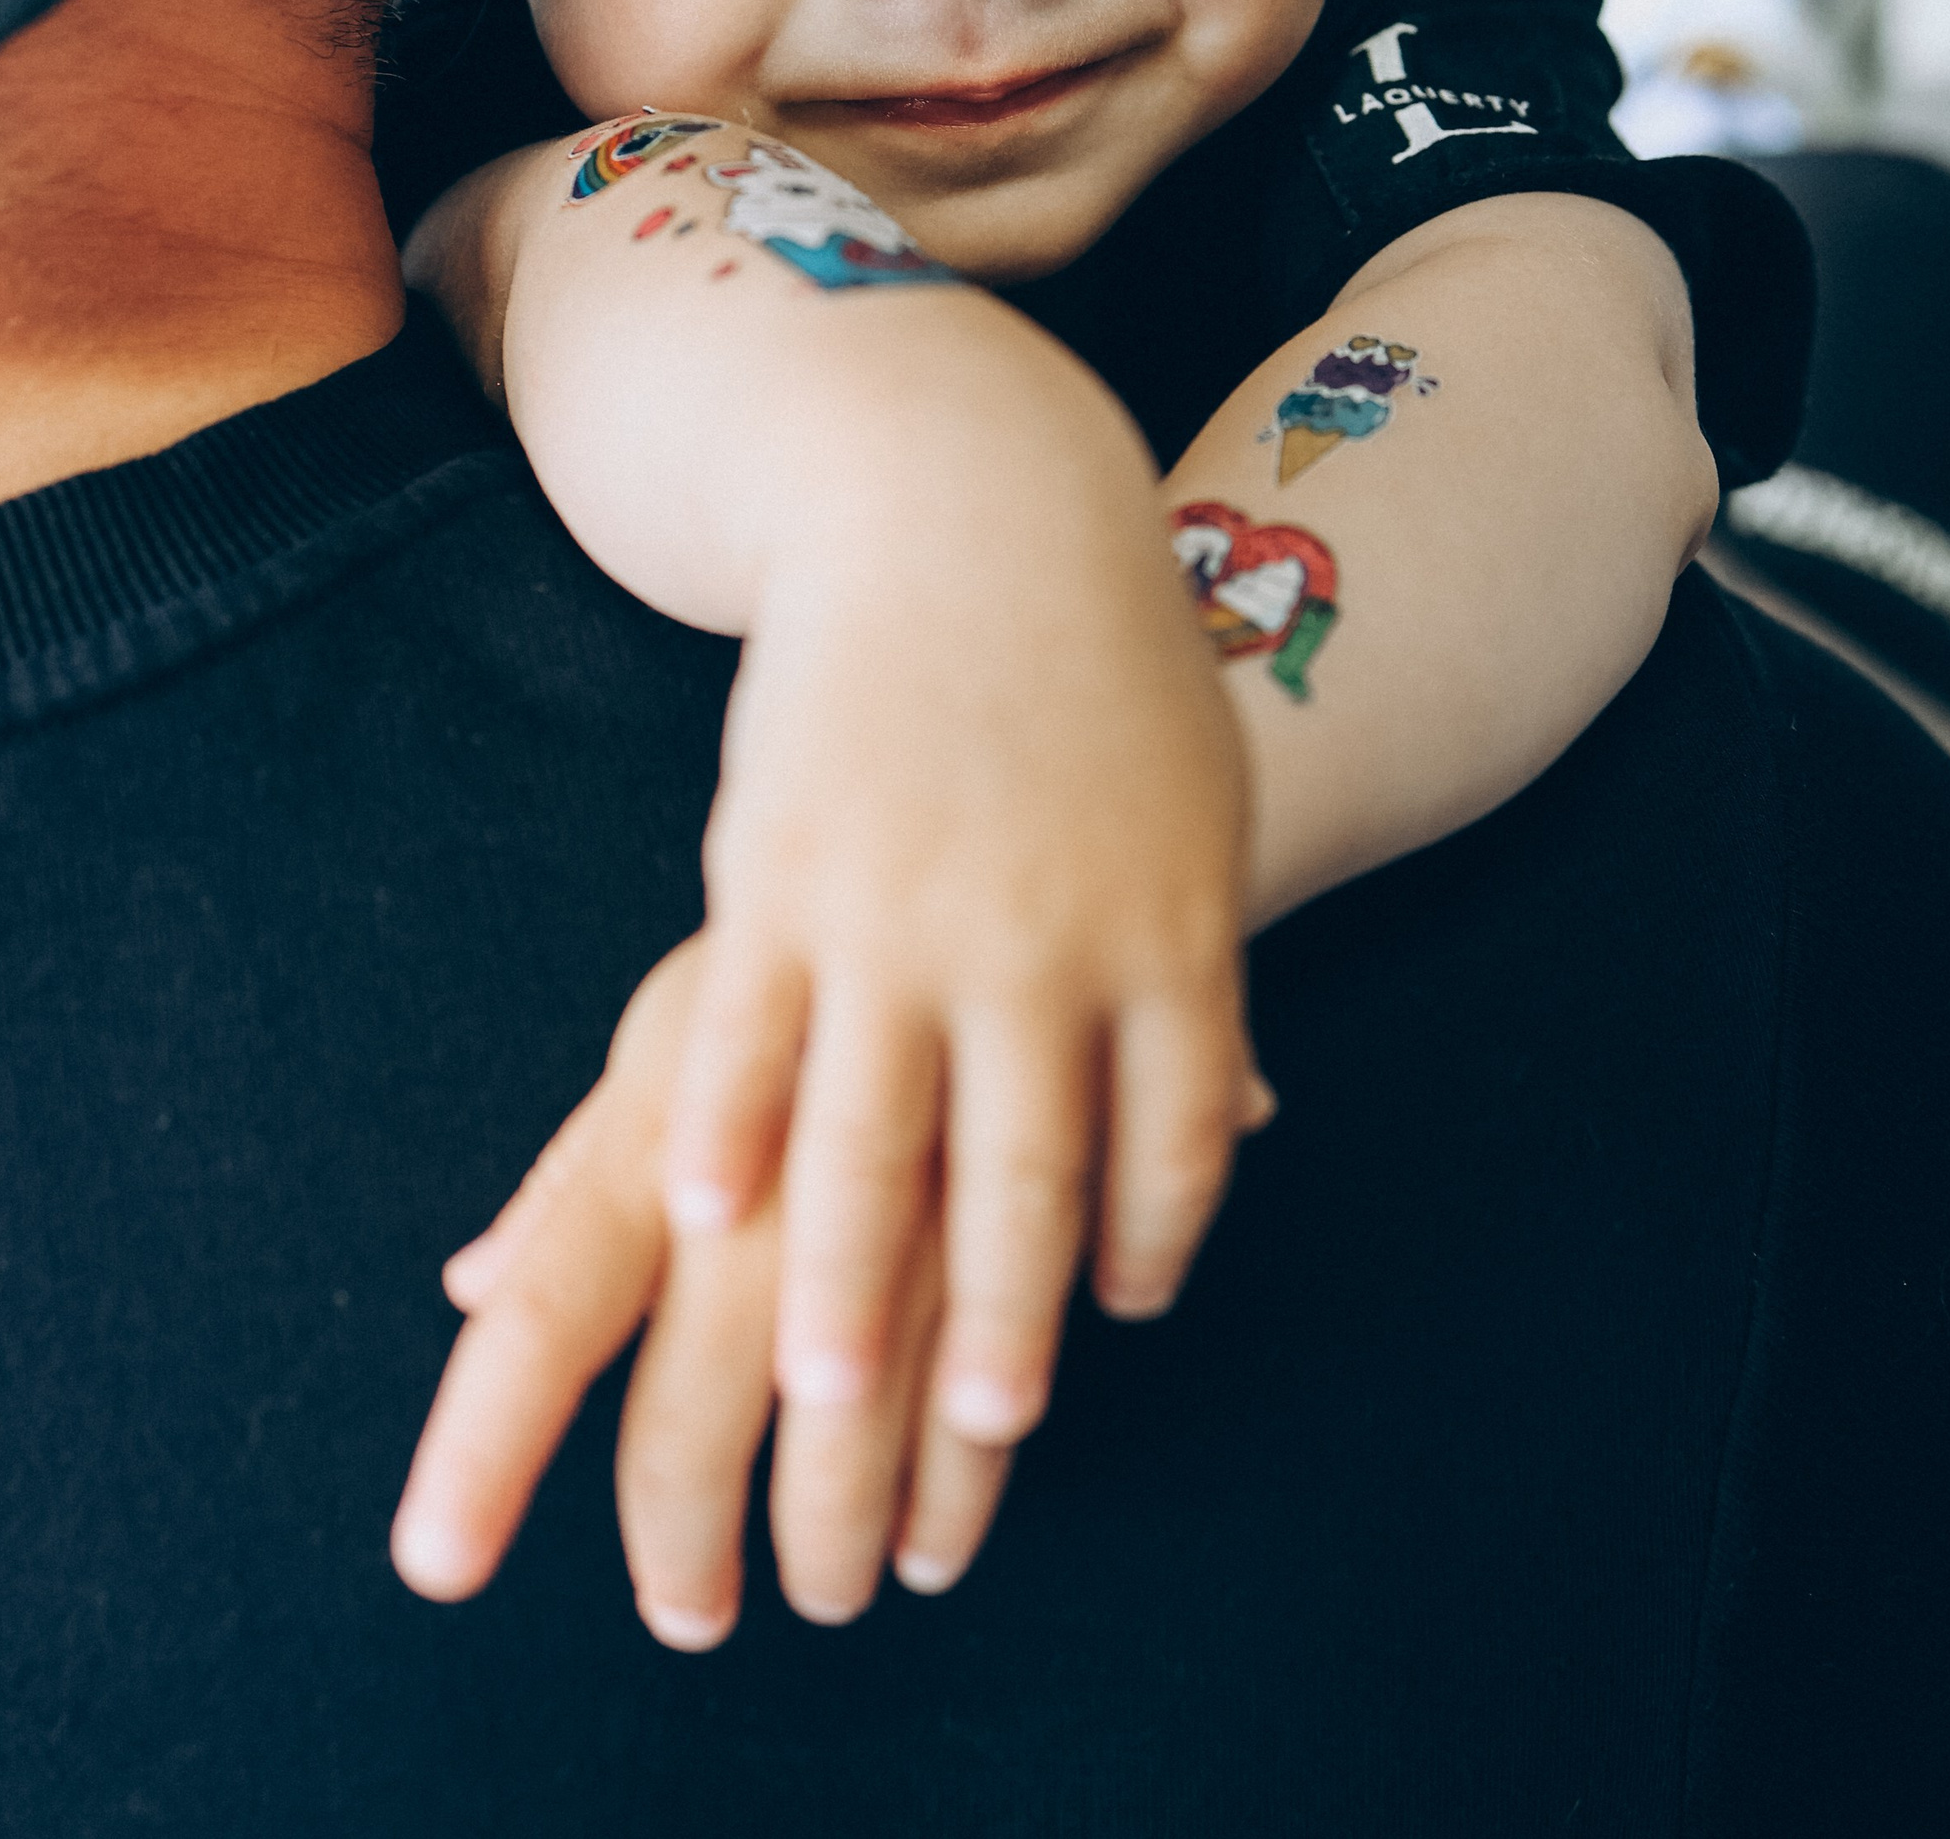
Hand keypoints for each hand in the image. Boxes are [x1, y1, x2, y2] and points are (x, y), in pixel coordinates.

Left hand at [392, 940, 1013, 1642]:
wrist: (1005, 798)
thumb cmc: (806, 941)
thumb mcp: (677, 1031)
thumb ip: (578, 1174)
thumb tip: (472, 1289)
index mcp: (662, 1125)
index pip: (546, 1311)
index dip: (484, 1447)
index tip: (435, 1565)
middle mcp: (769, 1175)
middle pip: (694, 1415)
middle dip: (682, 1543)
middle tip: (687, 1611)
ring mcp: (905, 1197)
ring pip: (855, 1438)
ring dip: (834, 1536)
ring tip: (825, 1583)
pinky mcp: (1031, 1206)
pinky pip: (991, 1399)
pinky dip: (958, 1488)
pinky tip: (934, 1530)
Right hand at [666, 320, 1263, 1461]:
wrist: (974, 504)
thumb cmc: (1100, 666)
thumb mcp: (1191, 810)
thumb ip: (1200, 970)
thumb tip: (1247, 1113)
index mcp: (1168, 928)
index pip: (1169, 1135)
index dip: (1136, 1245)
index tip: (1096, 1329)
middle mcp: (1043, 939)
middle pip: (1024, 1173)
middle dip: (990, 1328)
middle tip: (965, 1446)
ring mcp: (905, 904)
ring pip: (871, 1133)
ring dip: (844, 1279)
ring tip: (812, 1396)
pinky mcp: (787, 863)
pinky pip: (749, 1025)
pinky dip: (728, 1123)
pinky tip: (701, 1204)